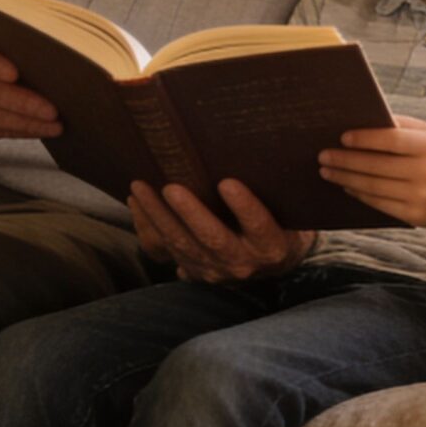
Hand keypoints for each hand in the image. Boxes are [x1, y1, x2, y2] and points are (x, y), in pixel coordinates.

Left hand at [129, 179, 314, 283]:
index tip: (228, 183)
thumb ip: (276, 192)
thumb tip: (260, 154)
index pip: (259, 226)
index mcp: (271, 246)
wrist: (274, 261)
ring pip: (182, 245)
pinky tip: (136, 202)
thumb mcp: (289, 211)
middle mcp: (243, 263)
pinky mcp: (194, 271)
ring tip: (141, 187)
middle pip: (213, 239)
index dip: (244, 207)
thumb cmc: (282, 221)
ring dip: (158, 216)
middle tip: (170, 187)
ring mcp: (215, 271)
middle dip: (189, 212)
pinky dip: (148, 226)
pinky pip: (165, 251)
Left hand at [317, 116, 425, 228]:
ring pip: (373, 186)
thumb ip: (400, 126)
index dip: (365, 139)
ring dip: (345, 178)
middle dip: (345, 160)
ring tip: (326, 170)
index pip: (392, 140)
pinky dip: (358, 193)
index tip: (341, 137)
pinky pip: (379, 203)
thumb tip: (360, 121)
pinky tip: (345, 184)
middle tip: (322, 155)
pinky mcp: (414, 216)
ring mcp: (421, 197)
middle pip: (377, 166)